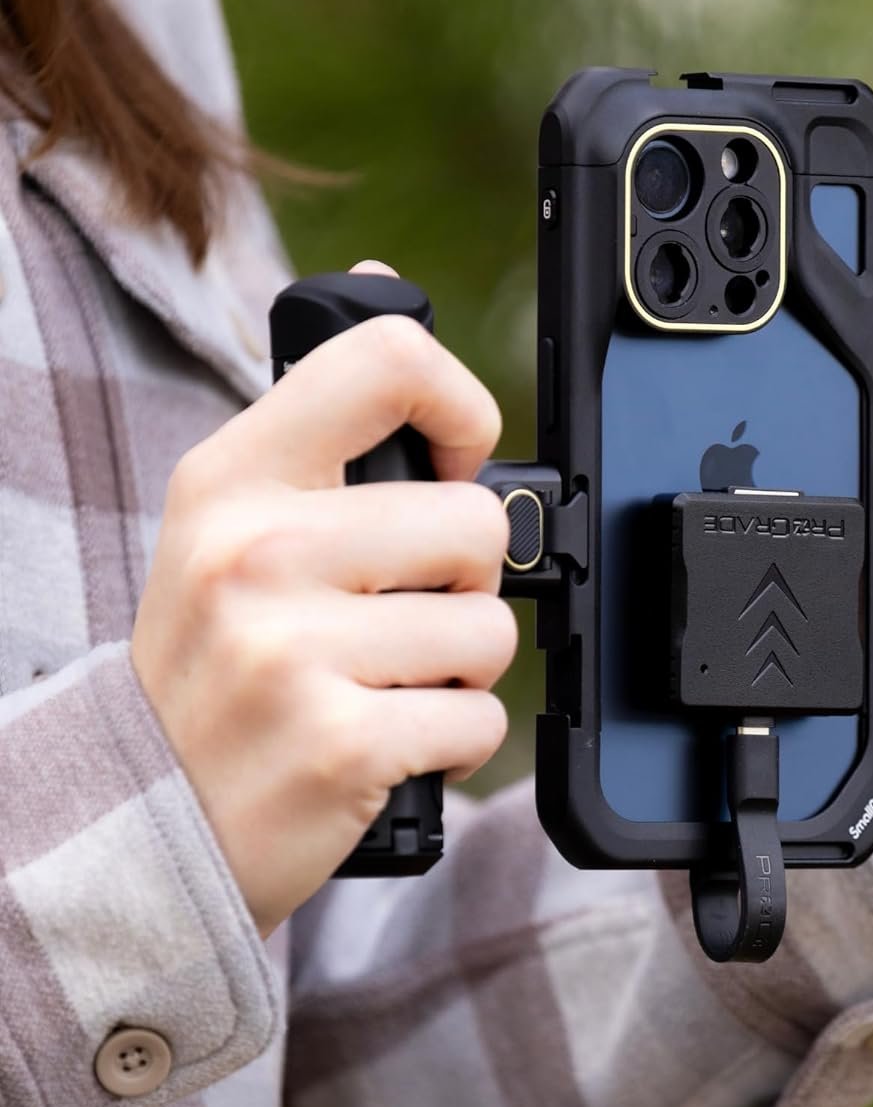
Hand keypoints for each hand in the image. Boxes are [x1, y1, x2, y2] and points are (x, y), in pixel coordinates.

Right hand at [132, 263, 515, 936]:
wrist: (146, 821)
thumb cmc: (215, 667)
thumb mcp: (228, 527)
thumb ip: (322, 428)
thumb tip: (396, 285)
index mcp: (233, 478)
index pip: (387, 360)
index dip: (461, 408)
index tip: (456, 463)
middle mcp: (256, 551)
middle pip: (477, 523)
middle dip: (466, 584)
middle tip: (405, 616)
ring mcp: (292, 651)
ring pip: (491, 630)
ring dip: (460, 669)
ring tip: (384, 683)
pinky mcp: (340, 744)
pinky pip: (480, 719)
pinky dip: (452, 740)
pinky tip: (387, 742)